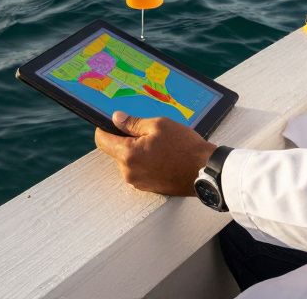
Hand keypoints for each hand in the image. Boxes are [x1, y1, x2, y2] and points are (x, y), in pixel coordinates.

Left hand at [94, 111, 215, 196]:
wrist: (204, 171)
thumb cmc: (184, 147)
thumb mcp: (158, 125)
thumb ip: (133, 123)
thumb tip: (116, 118)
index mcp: (128, 155)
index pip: (102, 141)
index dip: (104, 128)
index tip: (111, 122)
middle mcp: (129, 172)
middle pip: (115, 151)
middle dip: (125, 140)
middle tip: (146, 131)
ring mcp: (138, 182)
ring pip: (128, 161)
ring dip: (136, 151)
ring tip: (158, 144)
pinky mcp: (148, 188)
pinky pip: (139, 170)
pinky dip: (145, 162)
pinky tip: (162, 155)